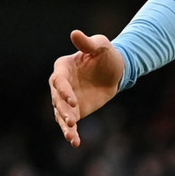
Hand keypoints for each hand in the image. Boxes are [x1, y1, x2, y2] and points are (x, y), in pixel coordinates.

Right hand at [48, 30, 123, 146]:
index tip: (73, 100)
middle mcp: (60, 85)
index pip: (58, 81)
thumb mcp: (100, 46)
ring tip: (71, 136)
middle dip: (63, 111)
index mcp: (63, 68)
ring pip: (60, 114)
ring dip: (64, 125)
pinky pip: (70, 124)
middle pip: (57, 100)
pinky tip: (75, 142)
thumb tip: (74, 33)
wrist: (117, 70)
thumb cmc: (107, 54)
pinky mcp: (75, 111)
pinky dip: (71, 133)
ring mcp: (66, 100)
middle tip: (71, 121)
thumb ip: (87, 43)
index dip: (64, 91)